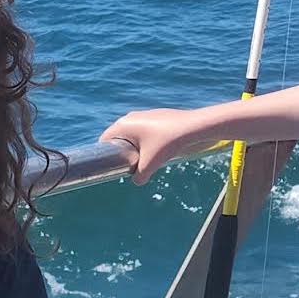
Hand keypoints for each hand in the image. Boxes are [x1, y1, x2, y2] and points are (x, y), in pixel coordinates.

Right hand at [100, 109, 214, 184]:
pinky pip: (144, 129)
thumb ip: (139, 176)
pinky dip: (147, 139)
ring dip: (135, 146)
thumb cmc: (168, 143)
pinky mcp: (155, 115)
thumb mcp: (151, 164)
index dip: (106, 155)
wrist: (194, 127)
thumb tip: (136, 182)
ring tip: (147, 156)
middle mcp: (130, 117)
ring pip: (132, 133)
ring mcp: (143, 115)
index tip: (114, 165)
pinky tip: (158, 147)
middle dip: (122, 151)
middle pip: (118, 137)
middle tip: (132, 164)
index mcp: (122, 125)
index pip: (104, 140)